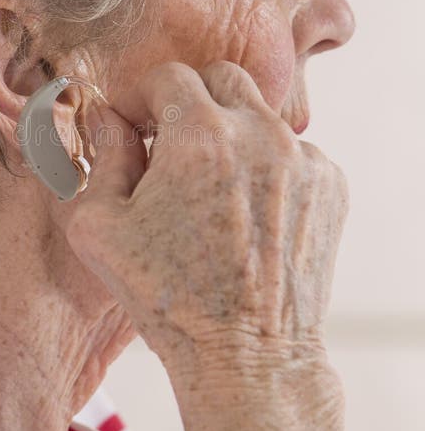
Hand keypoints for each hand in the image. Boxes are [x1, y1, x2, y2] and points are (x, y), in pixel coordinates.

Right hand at [66, 60, 348, 376]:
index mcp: (199, 135)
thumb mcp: (101, 229)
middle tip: (174, 142)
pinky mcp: (329, 185)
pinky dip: (267, 166)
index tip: (139, 124)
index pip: (170, 75)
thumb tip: (108, 120)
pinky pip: (292, 151)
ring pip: (260, 115)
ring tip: (212, 186)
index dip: (144, 97)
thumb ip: (101, 157)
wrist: (247, 355)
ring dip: (231, 134)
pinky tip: (247, 212)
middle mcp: (259, 134)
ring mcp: (302, 158)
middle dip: (192, 101)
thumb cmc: (168, 297)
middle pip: (222, 78)